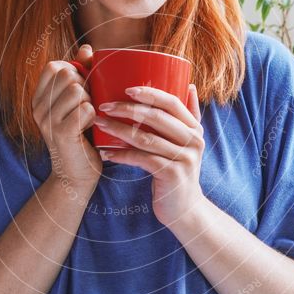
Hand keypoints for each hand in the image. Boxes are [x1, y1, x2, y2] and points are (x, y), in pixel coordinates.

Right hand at [32, 44, 101, 190]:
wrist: (76, 176)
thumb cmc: (81, 137)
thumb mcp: (78, 103)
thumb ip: (81, 75)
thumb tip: (86, 48)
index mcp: (39, 98)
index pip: (54, 66)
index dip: (74, 71)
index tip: (82, 89)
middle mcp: (38, 108)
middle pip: (68, 75)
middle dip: (86, 86)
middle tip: (89, 106)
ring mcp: (47, 121)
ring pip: (77, 90)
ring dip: (92, 101)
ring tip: (90, 118)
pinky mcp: (61, 134)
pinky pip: (85, 109)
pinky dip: (94, 116)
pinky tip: (93, 128)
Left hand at [94, 84, 205, 226]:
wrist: (184, 208)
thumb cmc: (178, 170)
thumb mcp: (188, 143)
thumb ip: (190, 116)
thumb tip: (190, 85)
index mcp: (194, 128)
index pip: (172, 102)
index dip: (150, 93)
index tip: (126, 89)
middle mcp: (192, 141)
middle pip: (157, 118)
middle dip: (128, 109)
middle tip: (104, 106)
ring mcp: (183, 158)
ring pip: (146, 138)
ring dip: (119, 130)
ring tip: (99, 125)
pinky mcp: (171, 175)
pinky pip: (141, 159)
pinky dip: (121, 154)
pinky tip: (105, 152)